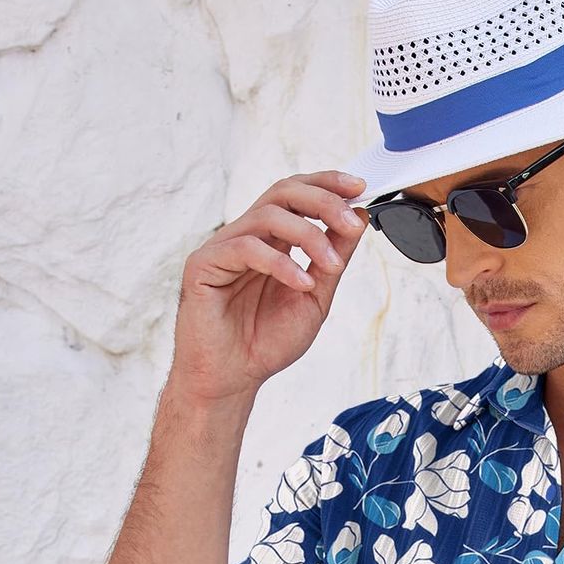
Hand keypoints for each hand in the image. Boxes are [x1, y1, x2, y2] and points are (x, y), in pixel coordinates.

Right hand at [170, 170, 369, 406]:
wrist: (233, 379)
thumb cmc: (266, 342)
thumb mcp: (314, 298)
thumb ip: (332, 259)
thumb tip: (357, 219)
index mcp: (271, 240)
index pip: (297, 195)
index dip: (327, 184)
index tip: (359, 188)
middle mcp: (247, 236)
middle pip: (283, 193)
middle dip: (322, 201)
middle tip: (350, 222)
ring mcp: (224, 248)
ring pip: (268, 216)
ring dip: (309, 235)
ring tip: (330, 265)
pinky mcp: (203, 264)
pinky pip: (245, 248)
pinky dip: (280, 263)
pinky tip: (301, 284)